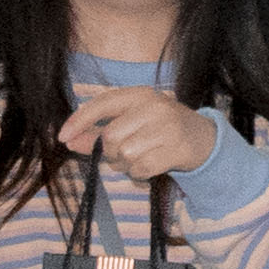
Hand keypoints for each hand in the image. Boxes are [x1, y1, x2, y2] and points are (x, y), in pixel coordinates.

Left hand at [66, 85, 219, 179]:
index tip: (63, 137)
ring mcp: (168, 127)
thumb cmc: (161, 129)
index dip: (79, 121)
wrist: (205, 139)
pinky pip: (141, 168)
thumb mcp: (132, 123)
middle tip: (122, 155)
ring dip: (126, 165)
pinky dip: (139, 174)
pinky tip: (150, 167)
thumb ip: (99, 132)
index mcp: (140, 95)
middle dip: (110, 153)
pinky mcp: (177, 148)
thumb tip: (68, 140)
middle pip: (111, 136)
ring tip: (139, 159)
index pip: (102, 104)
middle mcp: (154, 107)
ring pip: (125, 154)